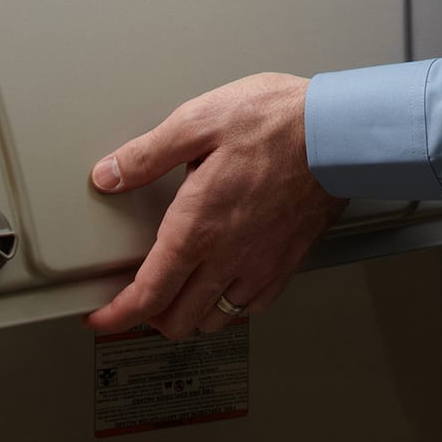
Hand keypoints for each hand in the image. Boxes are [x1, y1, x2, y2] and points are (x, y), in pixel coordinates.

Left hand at [85, 74, 346, 339]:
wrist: (339, 131)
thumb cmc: (276, 121)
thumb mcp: (199, 120)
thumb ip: (148, 154)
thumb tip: (109, 175)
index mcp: (197, 228)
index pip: (148, 295)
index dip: (117, 316)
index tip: (102, 317)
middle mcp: (227, 257)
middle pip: (177, 320)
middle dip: (150, 318)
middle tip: (137, 300)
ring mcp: (261, 265)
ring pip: (216, 319)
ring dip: (190, 314)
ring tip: (179, 293)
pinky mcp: (288, 262)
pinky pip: (253, 306)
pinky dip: (231, 306)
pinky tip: (227, 283)